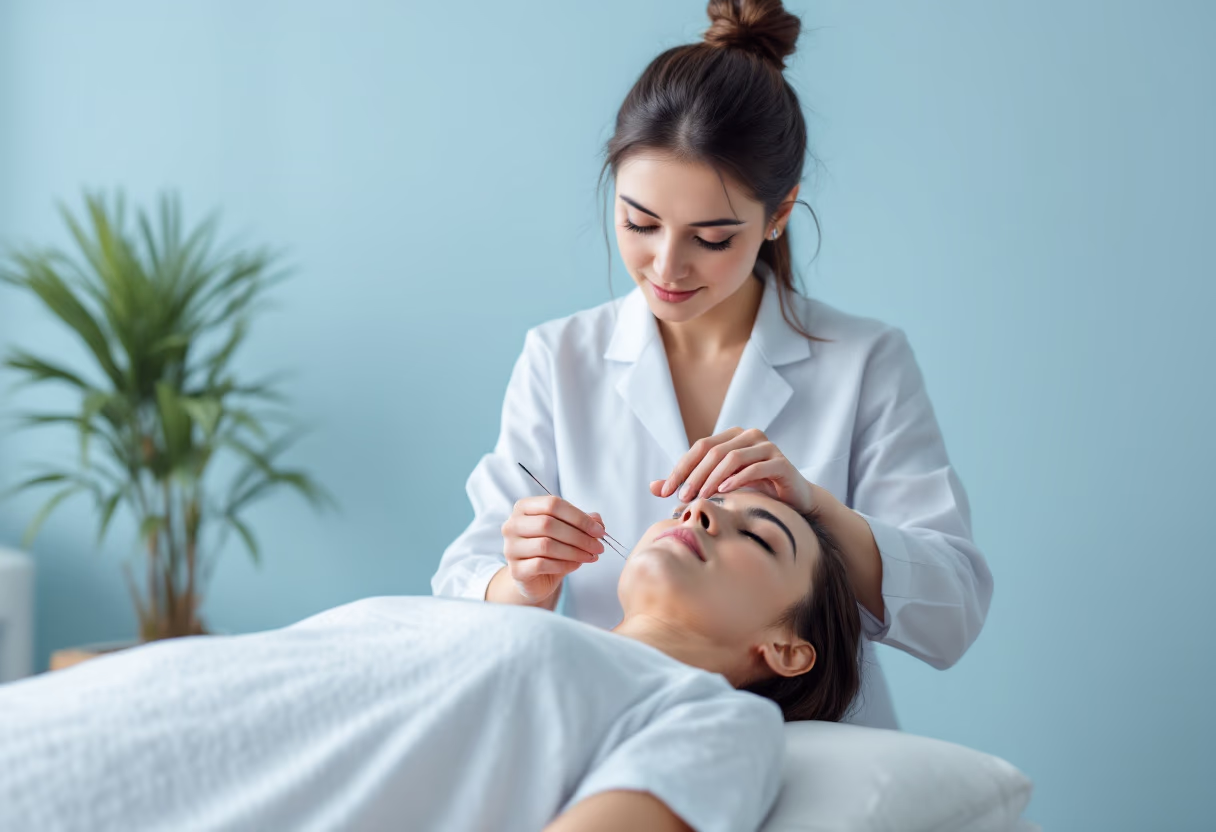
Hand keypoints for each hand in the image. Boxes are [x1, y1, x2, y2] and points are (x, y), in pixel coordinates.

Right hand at [501, 496, 605, 601]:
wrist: (536, 578)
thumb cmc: (551, 549)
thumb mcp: (568, 531)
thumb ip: (582, 522)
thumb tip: (598, 521)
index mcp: (524, 508)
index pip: (552, 504)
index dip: (579, 517)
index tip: (599, 530)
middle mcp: (512, 525)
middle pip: (548, 524)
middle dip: (579, 536)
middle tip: (599, 546)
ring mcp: (511, 548)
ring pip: (546, 545)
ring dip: (574, 551)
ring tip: (590, 556)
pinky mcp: (516, 570)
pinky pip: (542, 564)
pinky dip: (564, 565)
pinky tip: (576, 565)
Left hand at [649, 427, 813, 513]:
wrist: (794, 501)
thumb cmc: (753, 492)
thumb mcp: (717, 487)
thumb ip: (688, 485)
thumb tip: (654, 488)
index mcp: (732, 436)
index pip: (699, 448)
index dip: (680, 469)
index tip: (665, 491)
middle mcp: (749, 435)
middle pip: (713, 451)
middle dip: (694, 475)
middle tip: (682, 498)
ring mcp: (767, 446)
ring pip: (732, 457)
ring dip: (712, 478)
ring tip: (701, 497)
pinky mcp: (781, 463)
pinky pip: (755, 467)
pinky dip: (737, 479)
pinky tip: (724, 492)